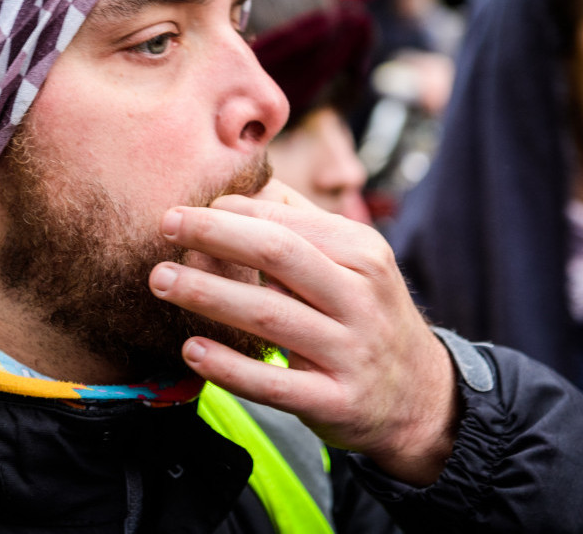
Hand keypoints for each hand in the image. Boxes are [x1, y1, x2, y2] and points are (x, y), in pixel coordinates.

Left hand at [149, 180, 457, 485]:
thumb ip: (303, 223)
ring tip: (161, 280)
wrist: (421, 399)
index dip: (231, 213)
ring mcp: (350, 352)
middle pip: (278, 254)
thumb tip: (246, 181)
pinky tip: (191, 349)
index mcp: (362, 254)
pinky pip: (273, 384)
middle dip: (215, 234)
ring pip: (269, 316)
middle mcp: (360, 298)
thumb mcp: (355, 263)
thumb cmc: (368, 316)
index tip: (187, 210)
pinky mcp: (335, 402)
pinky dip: (229, 366)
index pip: (286, 222)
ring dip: (208, 294)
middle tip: (165, 224)